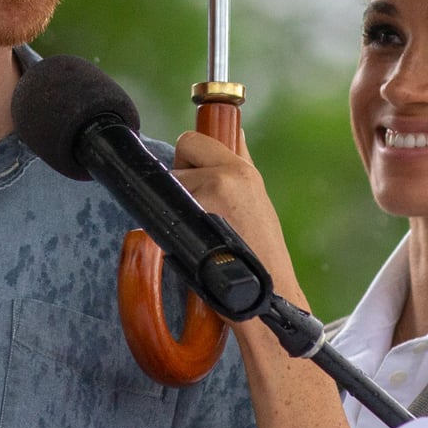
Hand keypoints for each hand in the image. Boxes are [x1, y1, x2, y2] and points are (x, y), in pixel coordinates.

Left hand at [171, 129, 297, 307]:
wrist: (265, 294)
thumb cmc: (261, 251)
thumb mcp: (258, 197)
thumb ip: (241, 161)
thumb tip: (234, 132)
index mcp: (241, 170)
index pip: (192, 139)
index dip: (190, 156)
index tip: (195, 170)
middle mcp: (223, 178)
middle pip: (177, 156)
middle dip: (182, 175)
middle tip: (199, 205)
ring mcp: (204, 199)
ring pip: (169, 184)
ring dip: (176, 202)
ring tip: (200, 228)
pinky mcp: (186, 222)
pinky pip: (161, 210)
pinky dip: (169, 222)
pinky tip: (189, 239)